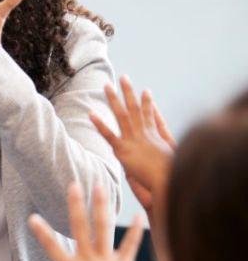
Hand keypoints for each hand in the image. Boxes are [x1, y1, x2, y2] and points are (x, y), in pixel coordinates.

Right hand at [28, 182, 143, 260]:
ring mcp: (105, 257)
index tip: (34, 217)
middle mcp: (86, 258)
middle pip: (79, 227)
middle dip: (75, 205)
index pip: (52, 248)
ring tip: (100, 188)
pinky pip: (130, 244)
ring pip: (102, 228)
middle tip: (75, 185)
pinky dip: (136, 230)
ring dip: (101, 207)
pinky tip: (139, 215)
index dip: (42, 233)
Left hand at [91, 76, 175, 213]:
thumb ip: (162, 160)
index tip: (146, 91)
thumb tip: (161, 161)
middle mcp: (144, 134)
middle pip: (135, 108)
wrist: (167, 184)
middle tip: (124, 77)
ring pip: (122, 115)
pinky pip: (109, 135)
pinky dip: (100, 124)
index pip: (150, 115)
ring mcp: (133, 140)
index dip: (147, 103)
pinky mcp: (123, 151)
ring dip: (114, 99)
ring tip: (106, 85)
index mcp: (155, 137)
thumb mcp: (168, 166)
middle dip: (129, 92)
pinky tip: (91, 114)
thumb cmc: (169, 179)